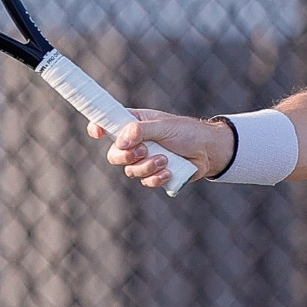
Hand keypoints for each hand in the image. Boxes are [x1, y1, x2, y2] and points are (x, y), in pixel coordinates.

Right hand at [87, 112, 234, 190]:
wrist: (209, 151)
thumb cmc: (187, 132)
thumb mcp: (164, 126)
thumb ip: (141, 130)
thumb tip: (122, 140)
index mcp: (134, 124)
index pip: (109, 125)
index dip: (98, 128)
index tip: (97, 133)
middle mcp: (135, 143)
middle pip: (114, 154)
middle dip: (125, 156)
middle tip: (143, 151)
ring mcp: (144, 160)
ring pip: (130, 171)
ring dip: (146, 167)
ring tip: (165, 159)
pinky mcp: (154, 175)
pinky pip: (145, 182)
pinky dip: (156, 178)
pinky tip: (169, 171)